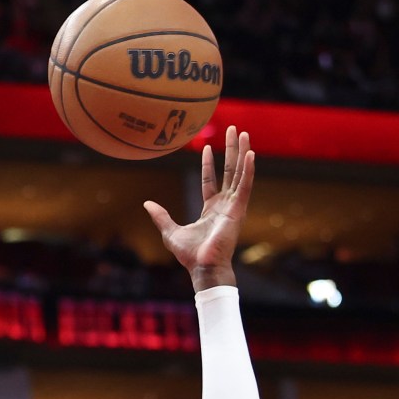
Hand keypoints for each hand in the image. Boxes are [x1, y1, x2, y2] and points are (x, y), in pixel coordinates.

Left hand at [143, 126, 255, 286]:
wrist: (203, 267)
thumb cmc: (190, 256)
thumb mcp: (170, 232)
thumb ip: (161, 217)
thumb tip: (147, 204)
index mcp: (211, 209)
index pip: (210, 181)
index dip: (209, 164)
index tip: (207, 147)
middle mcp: (224, 205)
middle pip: (229, 172)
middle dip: (231, 151)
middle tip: (235, 130)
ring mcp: (233, 207)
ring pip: (240, 174)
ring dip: (242, 153)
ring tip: (244, 134)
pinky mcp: (238, 210)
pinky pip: (245, 186)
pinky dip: (249, 170)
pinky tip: (251, 154)